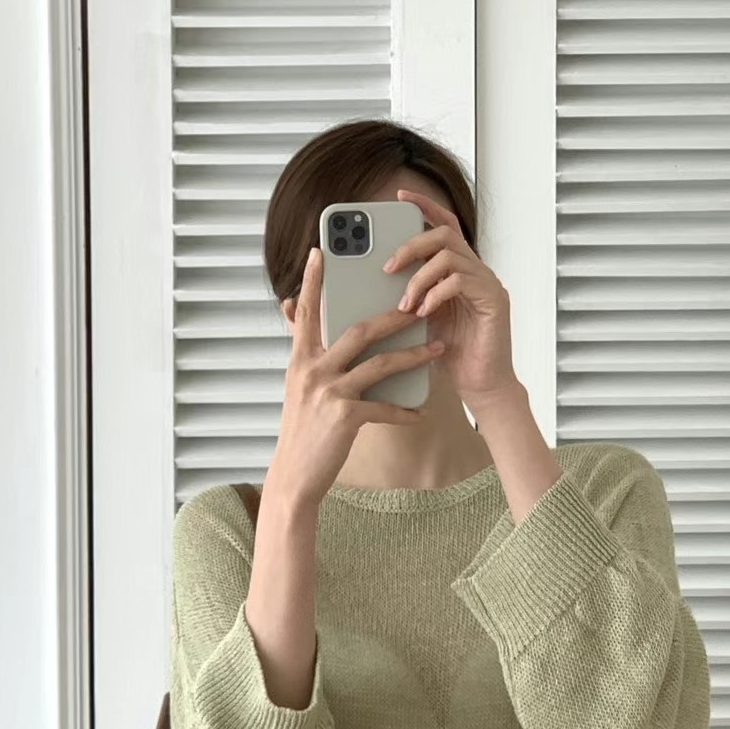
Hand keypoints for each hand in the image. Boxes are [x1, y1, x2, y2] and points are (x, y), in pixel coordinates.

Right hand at [270, 246, 445, 507]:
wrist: (294, 476)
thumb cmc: (301, 432)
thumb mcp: (296, 389)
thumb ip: (302, 353)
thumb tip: (293, 315)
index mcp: (300, 360)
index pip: (307, 312)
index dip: (313, 282)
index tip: (321, 252)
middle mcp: (312, 370)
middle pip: (358, 331)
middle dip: (392, 316)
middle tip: (418, 303)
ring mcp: (328, 393)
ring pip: (379, 364)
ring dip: (412, 356)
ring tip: (436, 349)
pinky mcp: (345, 418)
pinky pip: (384, 408)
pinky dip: (405, 409)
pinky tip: (421, 411)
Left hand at [385, 187, 520, 416]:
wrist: (481, 386)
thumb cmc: (450, 356)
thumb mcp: (419, 320)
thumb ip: (405, 296)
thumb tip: (368, 283)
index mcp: (458, 270)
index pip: (443, 225)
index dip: (424, 206)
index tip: (398, 198)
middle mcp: (476, 270)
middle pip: (444, 233)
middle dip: (410, 245)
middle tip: (387, 267)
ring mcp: (487, 283)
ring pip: (449, 255)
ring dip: (419, 277)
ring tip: (405, 304)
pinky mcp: (494, 299)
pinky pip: (460, 280)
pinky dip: (436, 294)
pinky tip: (423, 313)